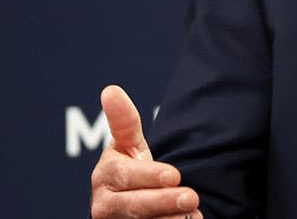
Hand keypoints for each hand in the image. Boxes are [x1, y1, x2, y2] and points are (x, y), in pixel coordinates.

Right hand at [90, 85, 201, 218]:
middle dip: (164, 201)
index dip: (149, 175)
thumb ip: (123, 120)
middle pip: (134, 204)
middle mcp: (104, 203)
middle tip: (191, 197)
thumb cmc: (131, 169)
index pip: (124, 175)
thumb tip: (110, 90)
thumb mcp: (128, 144)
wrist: (128, 203)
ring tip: (192, 213)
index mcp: (105, 175)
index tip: (174, 175)